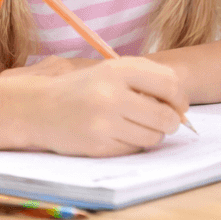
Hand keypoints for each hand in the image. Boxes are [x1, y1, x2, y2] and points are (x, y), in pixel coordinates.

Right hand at [12, 57, 189, 156]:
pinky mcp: (97, 146)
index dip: (181, 99)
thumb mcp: (112, 71)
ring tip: (139, 126)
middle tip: (166, 121)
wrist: (38, 108)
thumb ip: (148, 78)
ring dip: (154, 134)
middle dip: (172, 122)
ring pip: (153, 137)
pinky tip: (120, 134)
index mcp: (119, 70)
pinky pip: (133, 149)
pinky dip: (134, 144)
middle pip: (166, 117)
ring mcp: (104, 123)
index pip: (170, 85)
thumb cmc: (84, 88)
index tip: (179, 105)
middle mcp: (112, 95)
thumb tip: (182, 104)